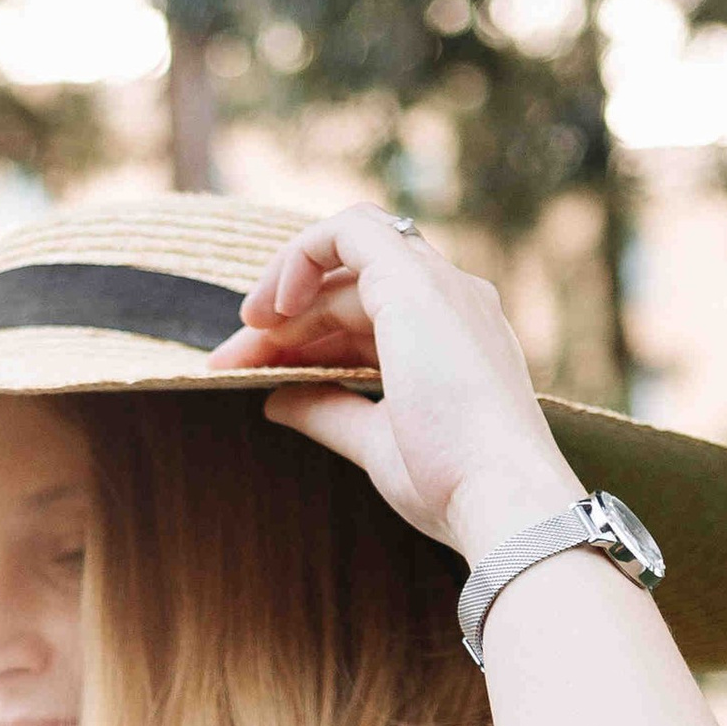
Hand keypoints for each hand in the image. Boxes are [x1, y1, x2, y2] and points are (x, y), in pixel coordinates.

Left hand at [208, 202, 582, 570]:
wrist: (498, 494)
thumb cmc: (452, 481)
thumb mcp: (376, 442)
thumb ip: (330, 411)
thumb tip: (274, 399)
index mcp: (452, 341)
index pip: (367, 319)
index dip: (306, 340)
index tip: (257, 374)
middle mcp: (453, 302)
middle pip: (350, 289)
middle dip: (284, 322)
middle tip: (228, 361)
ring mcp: (439, 287)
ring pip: (348, 256)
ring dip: (285, 292)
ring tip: (242, 339)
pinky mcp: (414, 282)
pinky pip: (351, 231)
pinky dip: (302, 254)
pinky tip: (272, 306)